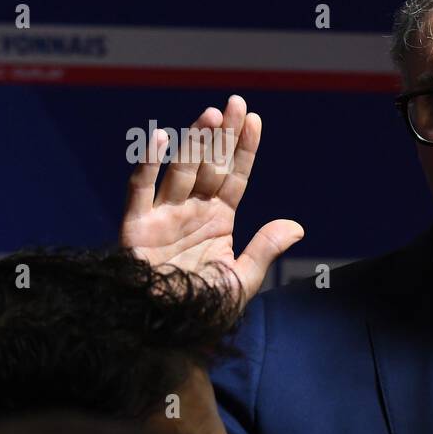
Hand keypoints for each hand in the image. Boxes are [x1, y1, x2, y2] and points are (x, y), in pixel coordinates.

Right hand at [120, 94, 303, 311]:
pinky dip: (147, 164)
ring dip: (194, 141)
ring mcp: (164, 215)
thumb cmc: (204, 308)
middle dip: (223, 135)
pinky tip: (159, 137)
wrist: (167, 329)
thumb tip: (297, 226)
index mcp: (219, 220)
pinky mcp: (135, 225)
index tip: (255, 120)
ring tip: (210, 115)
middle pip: (210, 165)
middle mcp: (192, 211)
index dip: (245, 149)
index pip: (235, 177)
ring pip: (180, 169)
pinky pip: (140, 189)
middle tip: (234, 103)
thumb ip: (265, 249)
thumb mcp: (242, 279)